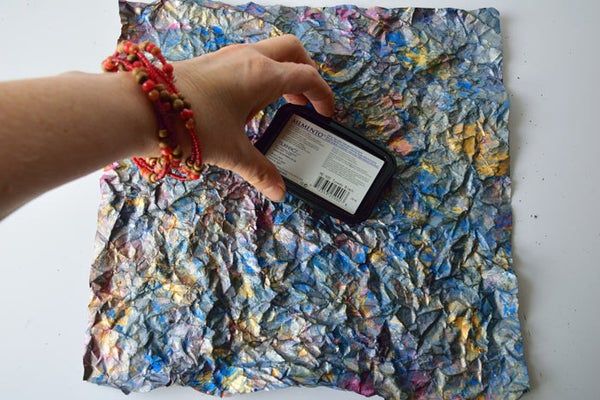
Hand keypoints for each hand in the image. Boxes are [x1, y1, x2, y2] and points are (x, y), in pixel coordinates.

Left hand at [172, 35, 334, 201]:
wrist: (141, 107)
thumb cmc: (191, 125)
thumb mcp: (232, 151)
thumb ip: (260, 171)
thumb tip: (279, 192)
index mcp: (262, 75)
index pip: (306, 77)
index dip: (323, 95)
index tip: (326, 114)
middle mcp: (248, 57)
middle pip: (292, 51)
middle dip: (307, 72)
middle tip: (306, 101)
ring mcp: (228, 56)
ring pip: (269, 52)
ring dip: (283, 73)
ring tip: (281, 104)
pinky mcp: (212, 61)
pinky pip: (248, 59)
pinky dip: (262, 74)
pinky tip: (250, 103)